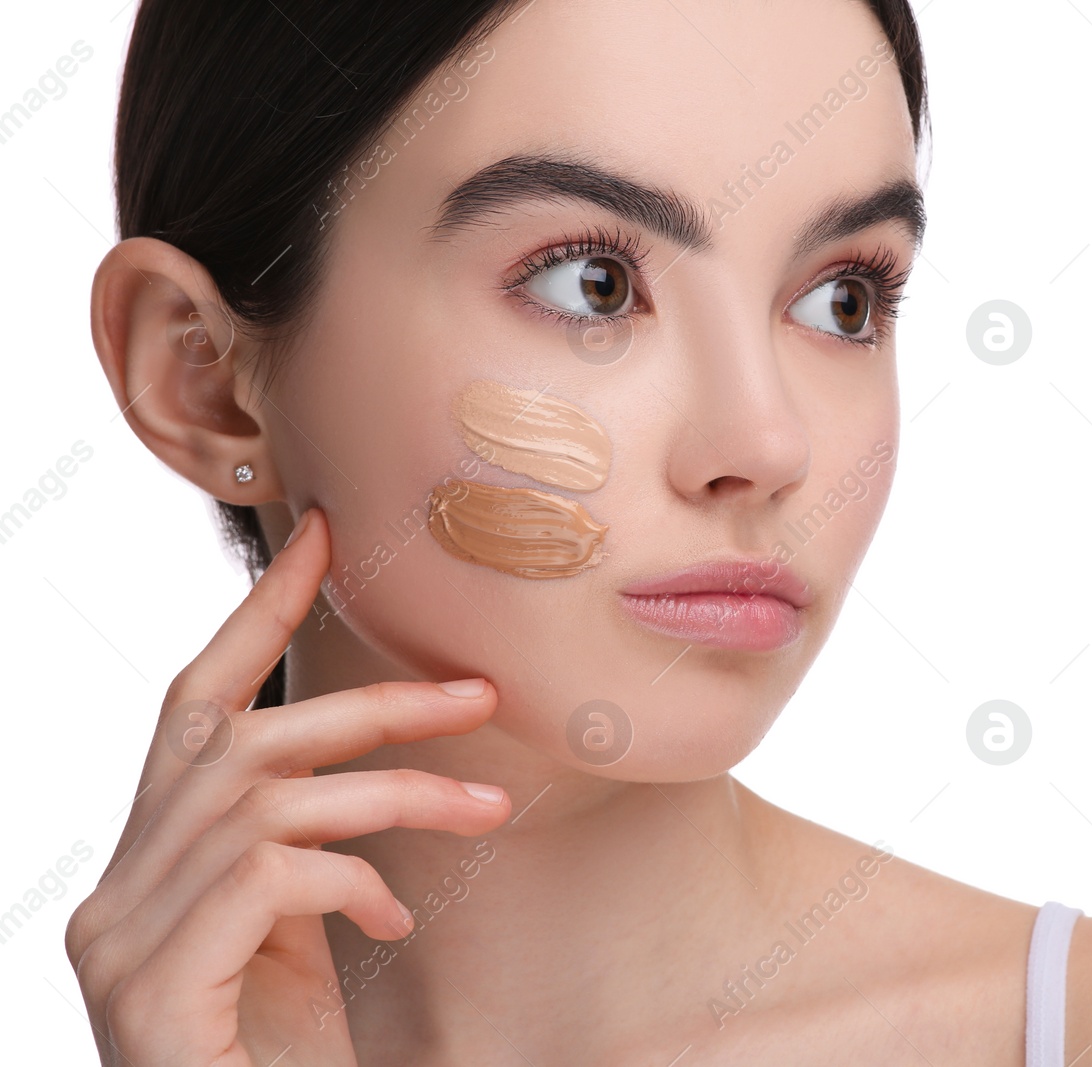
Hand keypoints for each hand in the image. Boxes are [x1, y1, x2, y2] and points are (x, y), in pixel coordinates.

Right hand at [64, 507, 509, 1064]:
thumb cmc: (281, 1058)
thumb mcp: (294, 932)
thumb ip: (300, 848)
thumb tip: (373, 766)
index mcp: (147, 868)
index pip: (189, 711)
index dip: (255, 617)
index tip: (322, 540)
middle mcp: (113, 896)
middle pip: (240, 742)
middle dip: (369, 703)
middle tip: (477, 691)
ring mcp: (122, 944)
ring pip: (270, 800)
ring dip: (396, 789)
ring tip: (486, 804)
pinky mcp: (156, 988)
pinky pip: (270, 878)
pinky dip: (350, 879)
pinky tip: (391, 914)